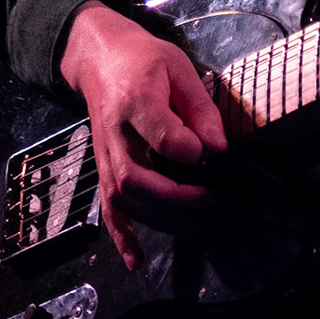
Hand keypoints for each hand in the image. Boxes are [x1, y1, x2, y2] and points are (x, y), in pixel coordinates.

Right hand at [58, 1, 228, 270]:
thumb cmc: (145, 60)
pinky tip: (136, 259)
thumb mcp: (178, 67)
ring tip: (194, 218)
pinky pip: (107, 206)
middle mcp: (115, 134)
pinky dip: (120, 236)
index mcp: (136, 101)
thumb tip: (219, 148)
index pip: (162, 137)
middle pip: (136, 178)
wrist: (100, 59)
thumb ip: (200, 107)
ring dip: (158, 216)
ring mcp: (105, 154)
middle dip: (176, 196)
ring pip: (122, 197)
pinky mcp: (102, 167)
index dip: (191, 152)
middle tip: (209, 196)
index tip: (212, 154)